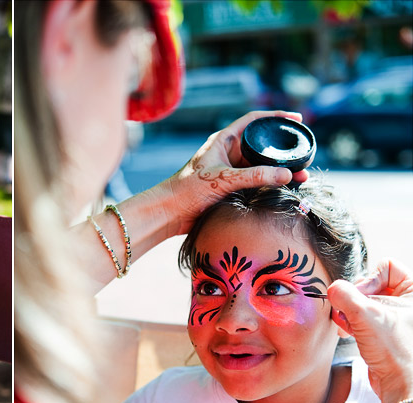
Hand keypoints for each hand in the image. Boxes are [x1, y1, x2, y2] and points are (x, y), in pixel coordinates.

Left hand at [163, 110, 309, 235]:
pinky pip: (256, 182)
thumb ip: (255, 176)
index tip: (296, 119)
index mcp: (223, 140)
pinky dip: (270, 184)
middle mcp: (228, 153)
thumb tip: (288, 175)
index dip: (276, 117)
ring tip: (302, 176)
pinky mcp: (230, 188)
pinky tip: (285, 189)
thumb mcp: (223, 179)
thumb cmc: (187, 190)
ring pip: (261, 165)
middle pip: (261, 145)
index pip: (254, 120)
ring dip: (279, 170)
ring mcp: (230, 171)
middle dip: (283, 149)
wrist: (170, 213)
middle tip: (304, 154)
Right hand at [328, 259, 412, 402]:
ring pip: (364, 302)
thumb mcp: (367, 316)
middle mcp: (408, 303)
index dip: (370, 279)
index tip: (361, 297)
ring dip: (350, 312)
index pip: (388, 266)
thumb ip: (345, 295)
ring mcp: (395, 318)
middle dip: (355, 299)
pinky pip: (361, 318)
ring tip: (348, 326)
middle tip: (351, 313)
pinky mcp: (384, 333)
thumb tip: (332, 289)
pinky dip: (351, 323)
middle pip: (371, 283)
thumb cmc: (398, 352)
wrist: (402, 387)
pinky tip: (349, 334)